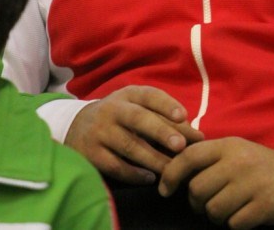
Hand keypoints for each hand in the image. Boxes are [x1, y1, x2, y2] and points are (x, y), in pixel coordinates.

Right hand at [64, 85, 203, 183]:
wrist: (76, 126)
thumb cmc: (120, 116)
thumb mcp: (137, 108)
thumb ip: (164, 118)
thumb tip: (196, 136)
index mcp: (128, 95)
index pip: (148, 95)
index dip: (165, 104)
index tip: (183, 115)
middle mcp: (113, 110)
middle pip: (138, 119)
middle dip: (161, 131)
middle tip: (181, 146)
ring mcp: (100, 131)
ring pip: (128, 145)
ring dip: (152, 158)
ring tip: (172, 168)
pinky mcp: (91, 153)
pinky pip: (115, 166)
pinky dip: (133, 173)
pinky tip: (150, 178)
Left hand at [159, 137, 273, 227]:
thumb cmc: (260, 166)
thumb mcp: (236, 151)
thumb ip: (209, 157)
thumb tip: (172, 170)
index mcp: (228, 145)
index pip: (189, 156)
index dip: (171, 174)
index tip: (165, 190)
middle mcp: (238, 161)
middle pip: (197, 190)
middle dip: (198, 204)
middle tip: (209, 204)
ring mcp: (252, 183)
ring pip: (213, 210)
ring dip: (216, 217)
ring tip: (229, 210)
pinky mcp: (264, 205)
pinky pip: (234, 224)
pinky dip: (235, 224)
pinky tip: (245, 215)